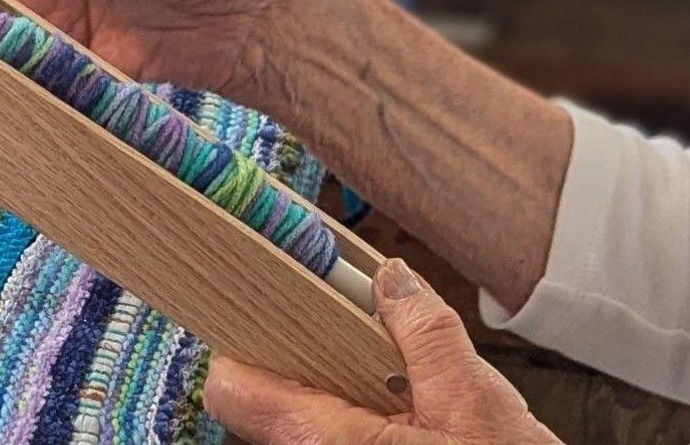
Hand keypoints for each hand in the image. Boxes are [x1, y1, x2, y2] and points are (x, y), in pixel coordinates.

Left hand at [204, 259, 561, 444]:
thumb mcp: (474, 401)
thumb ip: (425, 334)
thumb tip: (392, 280)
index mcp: (330, 441)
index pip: (233, 390)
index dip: (242, 348)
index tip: (262, 316)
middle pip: (266, 398)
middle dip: (303, 358)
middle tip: (350, 335)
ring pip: (301, 417)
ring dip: (335, 388)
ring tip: (387, 375)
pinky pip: (332, 434)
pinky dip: (354, 413)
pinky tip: (398, 409)